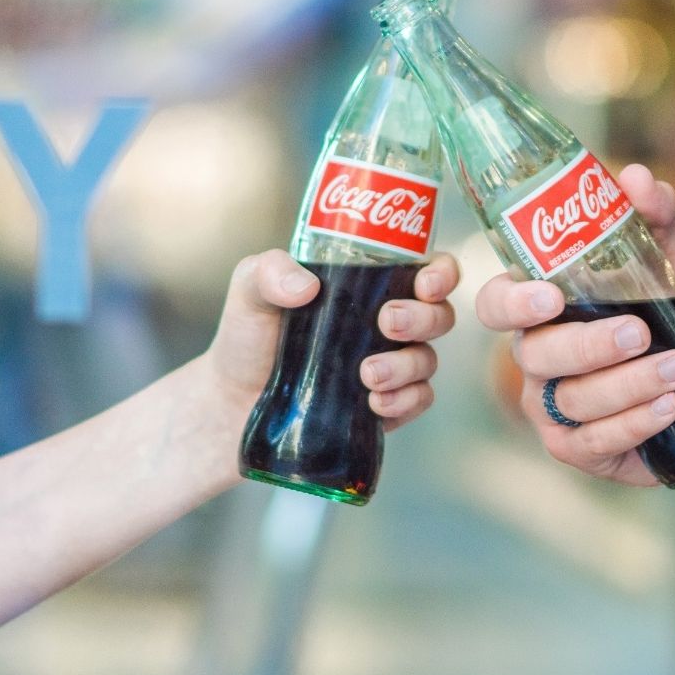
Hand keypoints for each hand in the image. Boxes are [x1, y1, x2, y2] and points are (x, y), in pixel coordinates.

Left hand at [206, 249, 458, 430]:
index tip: (426, 283)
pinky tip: (375, 403)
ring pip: (428, 360)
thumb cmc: (249, 335)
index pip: (427, 268)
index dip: (442, 273)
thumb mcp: (251, 289)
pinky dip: (405, 401)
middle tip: (387, 323)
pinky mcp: (385, 405)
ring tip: (367, 374)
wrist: (232, 400)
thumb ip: (270, 272)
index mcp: (370, 283)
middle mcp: (388, 321)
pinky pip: (418, 401)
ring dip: (407, 366)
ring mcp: (391, 364)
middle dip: (424, 318)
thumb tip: (306, 287)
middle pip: (440, 314)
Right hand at [475, 164, 674, 485]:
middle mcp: (537, 355)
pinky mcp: (576, 447)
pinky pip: (593, 440)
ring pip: (571, 398)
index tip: (552, 296)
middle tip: (639, 332)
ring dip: (627, 384)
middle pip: (535, 352)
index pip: (496, 302)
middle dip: (587, 344)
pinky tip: (669, 407)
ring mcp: (551, 405)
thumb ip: (657, 222)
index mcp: (544, 306)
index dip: (513, 301)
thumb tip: (636, 177)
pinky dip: (634, 422)